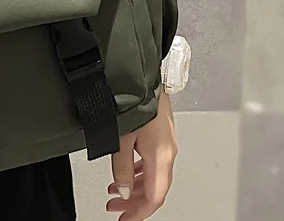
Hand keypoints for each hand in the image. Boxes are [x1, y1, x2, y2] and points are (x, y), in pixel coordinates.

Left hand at [107, 89, 177, 219]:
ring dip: (134, 187)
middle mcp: (167, 153)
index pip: (154, 197)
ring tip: (115, 191)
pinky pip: (151, 162)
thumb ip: (121, 167)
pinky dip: (138, 172)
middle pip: (154, 189)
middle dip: (133, 202)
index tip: (125, 219)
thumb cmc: (138, 101)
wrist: (147, 77)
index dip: (139, 212)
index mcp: (161, 157)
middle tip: (115, 208)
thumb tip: (121, 189)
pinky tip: (126, 172)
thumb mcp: (122, 137)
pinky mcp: (161, 135)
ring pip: (152, 176)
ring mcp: (166, 144)